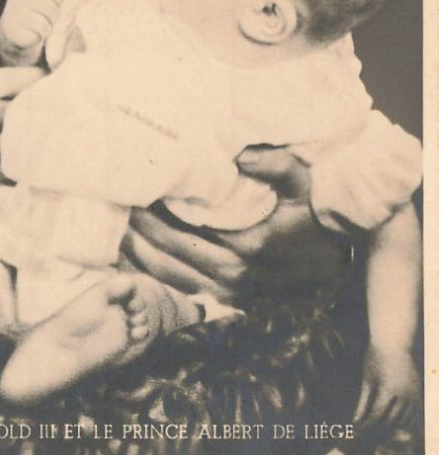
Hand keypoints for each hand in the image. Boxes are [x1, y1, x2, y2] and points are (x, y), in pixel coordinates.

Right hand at [0, 0, 79, 65]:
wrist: (14, 36)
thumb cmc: (36, 12)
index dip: (58, 1)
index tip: (49, 4)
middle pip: (53, 7)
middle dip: (53, 17)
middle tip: (43, 19)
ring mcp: (13, 11)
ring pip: (46, 22)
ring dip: (46, 29)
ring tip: (38, 28)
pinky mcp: (11, 30)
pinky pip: (37, 34)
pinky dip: (38, 38)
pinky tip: (31, 36)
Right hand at [0, 25, 43, 219]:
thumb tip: (7, 20)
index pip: (30, 78)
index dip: (46, 80)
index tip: (55, 81)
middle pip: (35, 107)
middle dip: (49, 106)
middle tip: (63, 106)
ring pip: (32, 138)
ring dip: (43, 135)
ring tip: (53, 130)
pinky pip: (23, 167)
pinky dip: (31, 161)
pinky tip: (34, 156)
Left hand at [123, 147, 345, 300]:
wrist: (339, 256)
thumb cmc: (317, 214)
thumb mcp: (303, 182)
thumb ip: (275, 165)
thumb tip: (239, 154)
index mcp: (244, 248)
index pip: (185, 232)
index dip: (154, 215)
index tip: (133, 193)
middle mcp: (233, 275)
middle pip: (170, 256)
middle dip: (139, 234)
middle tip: (115, 208)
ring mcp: (232, 292)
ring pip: (173, 278)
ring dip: (142, 258)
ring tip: (117, 232)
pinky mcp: (233, 299)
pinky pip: (186, 291)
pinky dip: (159, 277)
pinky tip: (138, 261)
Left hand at [353, 346, 419, 439]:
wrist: (394, 342)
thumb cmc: (375, 358)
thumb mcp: (367, 379)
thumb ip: (362, 403)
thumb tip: (355, 422)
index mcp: (388, 390)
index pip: (376, 416)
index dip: (366, 427)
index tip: (357, 434)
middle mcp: (404, 395)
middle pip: (390, 422)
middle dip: (377, 432)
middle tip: (365, 437)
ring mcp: (413, 396)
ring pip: (402, 422)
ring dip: (389, 429)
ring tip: (376, 432)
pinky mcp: (418, 396)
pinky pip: (411, 417)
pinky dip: (401, 423)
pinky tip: (390, 424)